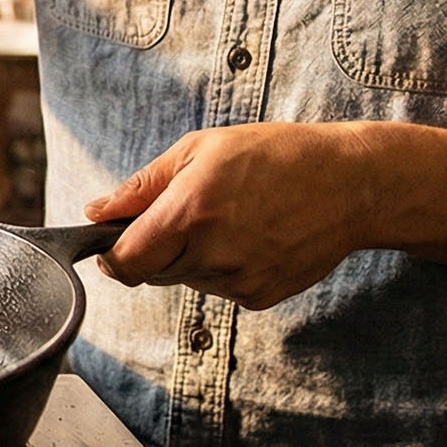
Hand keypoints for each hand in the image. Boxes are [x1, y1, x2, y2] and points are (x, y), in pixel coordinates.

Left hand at [84, 121, 398, 308]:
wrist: (350, 184)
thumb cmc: (275, 155)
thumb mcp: (200, 149)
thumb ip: (142, 186)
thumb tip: (95, 211)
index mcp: (190, 212)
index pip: (124, 262)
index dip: (112, 255)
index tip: (113, 242)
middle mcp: (213, 254)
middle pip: (151, 273)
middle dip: (154, 249)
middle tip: (188, 212)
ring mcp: (239, 281)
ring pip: (186, 281)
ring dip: (190, 257)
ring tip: (229, 217)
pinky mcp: (261, 297)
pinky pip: (220, 288)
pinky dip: (222, 267)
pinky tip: (252, 235)